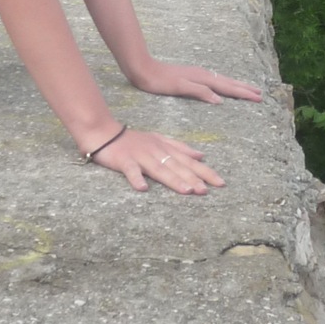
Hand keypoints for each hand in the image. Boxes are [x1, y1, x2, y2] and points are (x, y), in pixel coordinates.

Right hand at [92, 127, 226, 195]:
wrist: (104, 132)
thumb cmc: (134, 140)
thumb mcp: (160, 140)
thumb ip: (181, 148)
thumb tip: (202, 156)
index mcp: (166, 148)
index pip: (190, 162)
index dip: (205, 172)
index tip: (220, 183)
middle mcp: (157, 152)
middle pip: (178, 167)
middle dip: (193, 178)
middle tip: (207, 191)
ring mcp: (140, 156)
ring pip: (160, 169)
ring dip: (173, 180)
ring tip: (187, 190)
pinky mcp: (124, 161)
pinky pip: (131, 171)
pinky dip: (137, 179)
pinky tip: (143, 188)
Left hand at [126, 59, 262, 103]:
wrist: (144, 70)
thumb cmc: (160, 81)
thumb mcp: (180, 87)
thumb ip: (200, 92)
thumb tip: (220, 99)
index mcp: (203, 78)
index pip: (228, 88)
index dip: (243, 93)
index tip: (258, 97)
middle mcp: (204, 75)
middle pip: (229, 83)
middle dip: (245, 89)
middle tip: (260, 94)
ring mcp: (199, 74)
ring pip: (223, 81)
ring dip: (237, 86)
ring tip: (249, 89)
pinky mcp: (193, 76)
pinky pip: (216, 81)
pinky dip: (226, 85)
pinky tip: (224, 87)